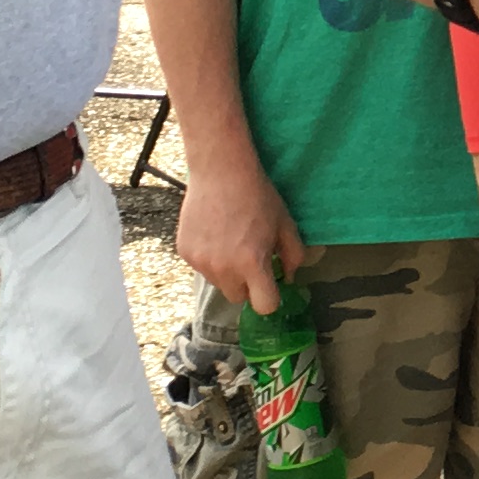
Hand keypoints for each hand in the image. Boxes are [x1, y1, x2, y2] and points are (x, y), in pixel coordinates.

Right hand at [174, 144, 308, 315]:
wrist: (221, 171)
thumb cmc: (259, 196)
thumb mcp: (285, 225)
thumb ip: (293, 256)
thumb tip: (288, 278)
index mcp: (252, 264)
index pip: (264, 306)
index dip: (271, 298)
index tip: (272, 284)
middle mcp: (223, 268)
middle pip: (238, 298)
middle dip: (248, 286)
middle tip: (252, 260)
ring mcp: (201, 262)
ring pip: (219, 283)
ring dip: (228, 272)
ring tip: (232, 242)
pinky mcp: (185, 253)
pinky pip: (202, 268)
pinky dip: (210, 259)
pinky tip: (216, 234)